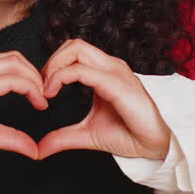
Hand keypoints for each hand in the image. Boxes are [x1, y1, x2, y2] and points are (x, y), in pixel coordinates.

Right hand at [0, 51, 49, 163]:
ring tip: (42, 99)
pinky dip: (28, 87)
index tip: (42, 97)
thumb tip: (33, 149)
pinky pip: (9, 80)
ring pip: (14, 63)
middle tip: (46, 96)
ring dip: (35, 79)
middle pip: (15, 58)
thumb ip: (10, 137)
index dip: (30, 75)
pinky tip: (36, 102)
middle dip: (36, 74)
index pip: (9, 62)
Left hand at [36, 38, 171, 160]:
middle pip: (73, 45)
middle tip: (41, 87)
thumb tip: (39, 149)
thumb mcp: (86, 135)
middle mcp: (110, 67)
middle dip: (51, 61)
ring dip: (54, 66)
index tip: (42, 91)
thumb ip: (62, 137)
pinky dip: (62, 77)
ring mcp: (115, 72)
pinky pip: (84, 71)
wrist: (155, 146)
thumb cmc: (129, 134)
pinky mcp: (117, 84)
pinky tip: (54, 93)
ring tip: (47, 90)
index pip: (73, 53)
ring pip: (76, 49)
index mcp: (104, 72)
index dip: (52, 66)